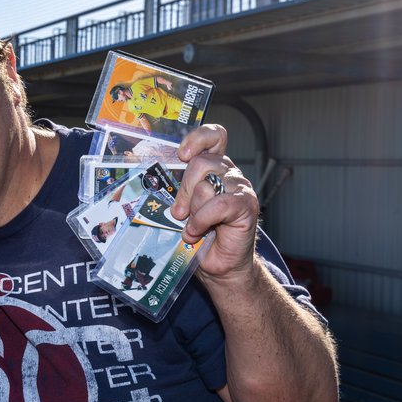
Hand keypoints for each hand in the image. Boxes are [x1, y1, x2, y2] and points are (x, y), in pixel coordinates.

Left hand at [170, 124, 259, 282]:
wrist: (220, 265)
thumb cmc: (200, 236)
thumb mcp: (183, 208)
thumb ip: (177, 191)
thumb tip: (155, 182)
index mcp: (213, 169)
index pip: (214, 137)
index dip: (199, 138)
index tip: (182, 153)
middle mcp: (228, 174)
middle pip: (201, 163)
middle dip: (184, 189)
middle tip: (179, 212)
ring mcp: (240, 188)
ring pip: (208, 184)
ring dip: (194, 210)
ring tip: (191, 227)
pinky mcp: (247, 205)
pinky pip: (219, 204)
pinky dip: (202, 220)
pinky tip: (197, 232)